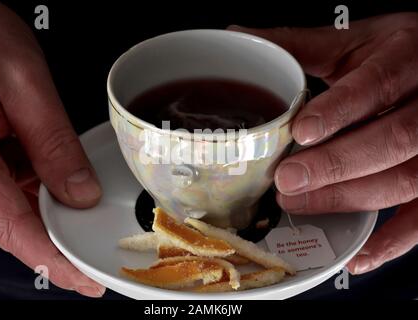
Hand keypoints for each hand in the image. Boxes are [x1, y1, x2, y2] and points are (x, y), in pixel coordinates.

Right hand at [0, 0, 103, 295]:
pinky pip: (9, 187)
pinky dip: (40, 191)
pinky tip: (64, 187)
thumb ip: (51, 141)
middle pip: (14, 226)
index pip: (15, 228)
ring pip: (13, 209)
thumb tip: (78, 192)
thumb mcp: (20, 80)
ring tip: (89, 221)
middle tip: (100, 256)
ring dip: (52, 216)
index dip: (55, 260)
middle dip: (60, 243)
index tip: (87, 281)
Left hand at [229, 13, 417, 273]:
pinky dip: (393, 240)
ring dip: (351, 198)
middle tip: (288, 181)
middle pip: (393, 139)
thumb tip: (239, 37)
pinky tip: (359, 253)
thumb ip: (302, 45)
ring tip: (300, 205)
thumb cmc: (398, 54)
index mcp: (405, 58)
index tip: (302, 132)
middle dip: (337, 164)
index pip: (376, 85)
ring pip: (406, 178)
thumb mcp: (356, 42)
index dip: (341, 110)